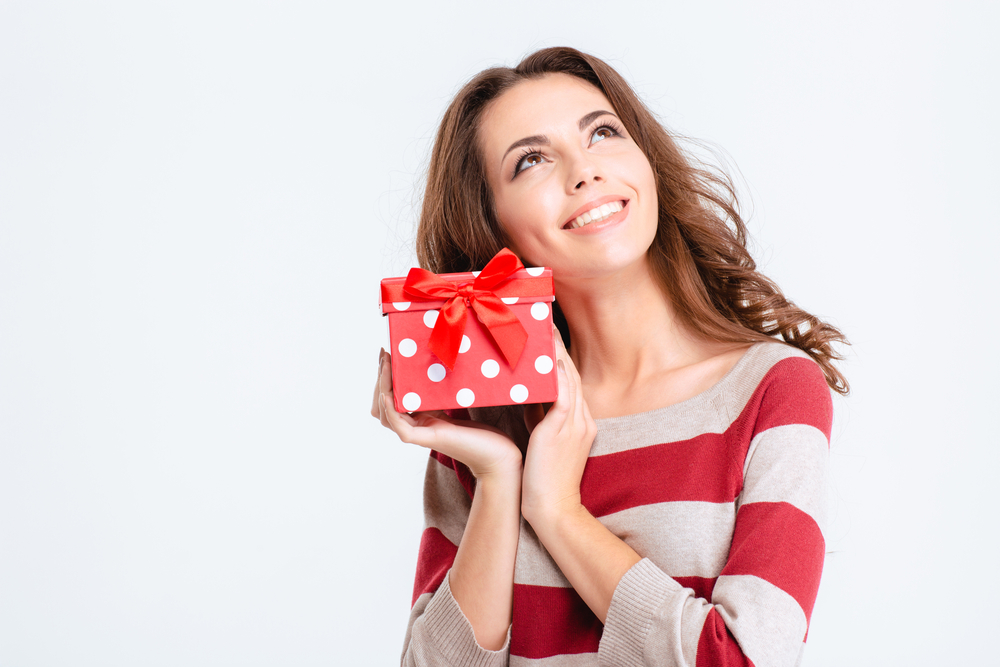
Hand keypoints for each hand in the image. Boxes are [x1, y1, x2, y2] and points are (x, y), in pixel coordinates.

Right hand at [371, 348, 522, 479]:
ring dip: (382, 388)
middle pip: (381, 406)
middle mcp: (415, 427)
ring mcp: (419, 434)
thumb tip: (436, 362)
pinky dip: (390, 408)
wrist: (497, 454)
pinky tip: (389, 393)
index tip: (387, 354)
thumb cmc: (482, 432)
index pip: (389, 399)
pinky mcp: (427, 439)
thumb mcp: (456, 403)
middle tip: (385, 354)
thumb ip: (442, 391)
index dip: (385, 378)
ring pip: (385, 414)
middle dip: (380, 379)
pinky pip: (399, 425)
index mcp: (419, 418)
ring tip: (387, 365)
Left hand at [519, 329, 596, 525]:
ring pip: (570, 382)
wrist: (553, 509)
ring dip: (559, 355)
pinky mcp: (561, 433)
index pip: (572, 382)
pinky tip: (553, 362)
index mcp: (579, 422)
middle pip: (574, 375)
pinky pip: (564, 400)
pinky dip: (560, 379)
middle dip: (560, 348)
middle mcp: (581, 420)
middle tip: (546, 323)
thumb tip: (527, 398)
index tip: (549, 338)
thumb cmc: (543, 479)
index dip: (561, 358)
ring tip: (547, 331)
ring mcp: (574, 426)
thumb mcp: (542, 441)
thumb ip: (538, 418)